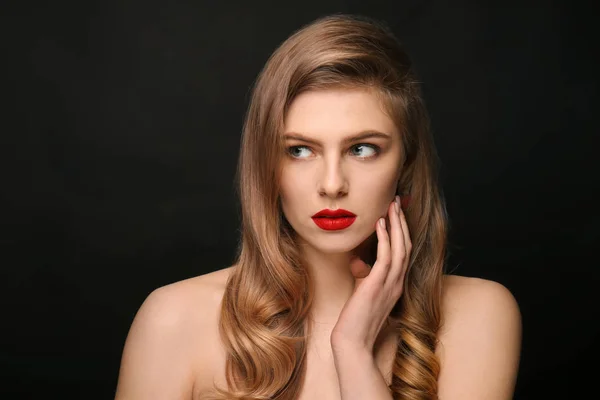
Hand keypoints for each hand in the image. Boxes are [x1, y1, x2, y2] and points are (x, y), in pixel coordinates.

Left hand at [330, 195, 411, 352]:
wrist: (352, 343)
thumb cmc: (355, 322)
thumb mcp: (364, 295)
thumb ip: (366, 280)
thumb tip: (360, 265)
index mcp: (395, 285)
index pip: (403, 253)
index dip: (402, 232)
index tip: (396, 214)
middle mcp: (397, 283)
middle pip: (406, 246)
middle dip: (402, 222)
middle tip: (398, 202)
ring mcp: (390, 284)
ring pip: (400, 248)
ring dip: (397, 225)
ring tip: (392, 206)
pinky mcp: (377, 286)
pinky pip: (386, 257)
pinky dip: (385, 238)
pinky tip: (380, 224)